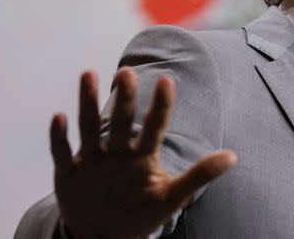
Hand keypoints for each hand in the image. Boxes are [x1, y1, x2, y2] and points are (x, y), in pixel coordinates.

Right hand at [50, 68, 236, 238]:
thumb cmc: (142, 212)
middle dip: (124, 98)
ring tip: (88, 73)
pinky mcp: (68, 176)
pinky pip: (61, 153)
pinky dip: (60, 137)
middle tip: (127, 72)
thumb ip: (200, 175)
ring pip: (89, 127)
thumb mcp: (172, 196)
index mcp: (142, 156)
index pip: (155, 126)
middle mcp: (117, 152)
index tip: (167, 80)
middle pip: (121, 121)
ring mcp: (91, 161)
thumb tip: (233, 157)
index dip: (161, 105)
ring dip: (87, 102)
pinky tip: (59, 116)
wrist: (105, 235)